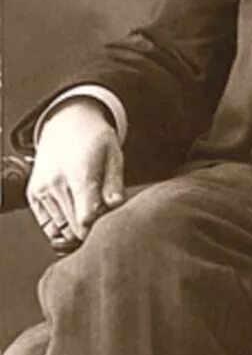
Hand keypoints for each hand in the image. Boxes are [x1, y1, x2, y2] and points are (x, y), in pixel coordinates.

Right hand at [27, 98, 124, 249]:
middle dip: (92, 228)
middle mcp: (55, 183)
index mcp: (79, 172)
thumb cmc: (94, 139)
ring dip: (77, 228)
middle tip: (102, 212)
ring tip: (88, 207)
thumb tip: (115, 207)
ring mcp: (41, 190)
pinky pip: (48, 227)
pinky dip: (62, 227)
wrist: (67, 124)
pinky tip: (74, 210)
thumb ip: (115, 185)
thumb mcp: (114, 155)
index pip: (86, 217)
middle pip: (74, 228)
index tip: (109, 216)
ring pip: (61, 231)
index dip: (101, 224)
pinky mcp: (33, 195)